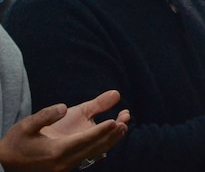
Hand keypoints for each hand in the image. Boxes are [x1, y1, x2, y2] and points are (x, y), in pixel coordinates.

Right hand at [0, 90, 127, 171]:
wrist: (6, 162)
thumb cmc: (17, 141)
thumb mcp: (28, 125)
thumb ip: (46, 115)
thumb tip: (64, 107)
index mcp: (55, 151)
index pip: (83, 141)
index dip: (100, 131)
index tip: (114, 121)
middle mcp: (64, 162)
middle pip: (94, 148)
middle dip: (111, 134)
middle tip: (125, 119)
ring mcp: (67, 166)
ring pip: (94, 153)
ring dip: (110, 140)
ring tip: (123, 125)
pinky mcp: (68, 166)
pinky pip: (89, 156)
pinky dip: (102, 145)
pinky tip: (112, 135)